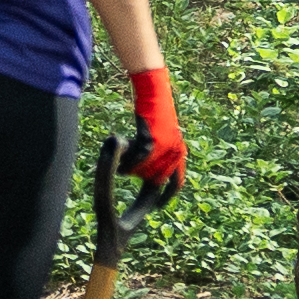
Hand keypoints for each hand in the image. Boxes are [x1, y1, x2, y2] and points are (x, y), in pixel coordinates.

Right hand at [124, 65, 191, 200]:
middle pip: (156, 178)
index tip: (158, 207)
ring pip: (144, 170)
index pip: (177, 182)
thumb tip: (145, 170)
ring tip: (122, 167)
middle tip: (128, 173)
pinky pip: (138, 160)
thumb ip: (158, 152)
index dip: (168, 196)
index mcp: (179, 153)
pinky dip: (128, 164)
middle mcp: (175, 153)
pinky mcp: (153, 141)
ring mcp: (165, 148)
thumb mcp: (161, 134)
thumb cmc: (154, 111)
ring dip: (131, 170)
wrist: (155, 91)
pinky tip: (120, 165)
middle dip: (141, 177)